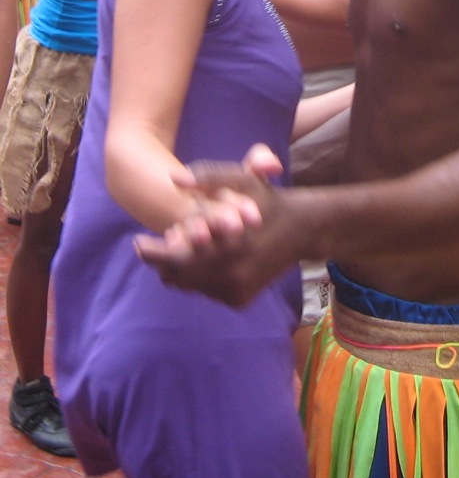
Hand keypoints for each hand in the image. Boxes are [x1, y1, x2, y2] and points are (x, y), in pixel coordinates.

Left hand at [135, 145, 301, 304]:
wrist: (302, 230)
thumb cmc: (268, 201)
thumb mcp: (242, 180)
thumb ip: (208, 177)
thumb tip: (174, 178)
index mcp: (226, 251)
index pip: (173, 260)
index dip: (151, 252)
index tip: (137, 241)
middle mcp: (230, 279)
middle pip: (176, 278)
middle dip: (163, 260)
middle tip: (154, 245)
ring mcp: (236, 293)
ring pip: (190, 286)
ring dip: (181, 268)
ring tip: (180, 247)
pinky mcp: (241, 300)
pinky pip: (206, 291)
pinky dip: (199, 277)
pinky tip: (202, 258)